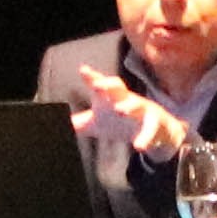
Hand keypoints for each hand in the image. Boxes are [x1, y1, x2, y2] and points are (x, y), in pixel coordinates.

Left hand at [70, 77, 192, 168]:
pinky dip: (145, 138)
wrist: (155, 131)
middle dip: (108, 85)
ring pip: (137, 104)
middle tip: (97, 85)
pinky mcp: (155, 123)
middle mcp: (126, 99)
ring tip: (120, 110)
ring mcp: (142, 109)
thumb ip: (80, 122)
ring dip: (129, 106)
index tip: (83, 71)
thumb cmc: (121, 122)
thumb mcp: (98, 123)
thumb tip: (61, 123)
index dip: (92, 77)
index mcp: (111, 98)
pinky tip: (138, 146)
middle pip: (118, 87)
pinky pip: (150, 129)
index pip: (100, 85)